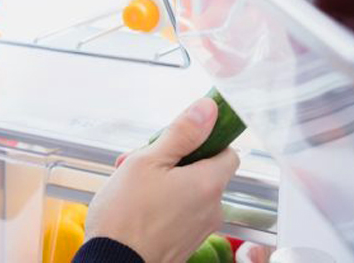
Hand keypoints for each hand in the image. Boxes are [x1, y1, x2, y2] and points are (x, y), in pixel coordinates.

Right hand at [84, 97, 239, 262]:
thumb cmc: (125, 215)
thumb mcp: (147, 161)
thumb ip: (181, 133)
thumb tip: (207, 109)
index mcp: (208, 183)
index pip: (228, 152)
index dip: (205, 142)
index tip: (181, 139)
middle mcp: (213, 208)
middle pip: (205, 172)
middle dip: (176, 162)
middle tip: (143, 161)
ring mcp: (201, 228)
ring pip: (191, 193)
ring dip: (167, 183)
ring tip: (132, 185)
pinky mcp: (187, 243)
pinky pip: (182, 214)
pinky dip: (165, 205)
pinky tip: (137, 205)